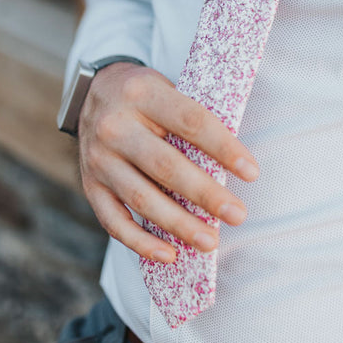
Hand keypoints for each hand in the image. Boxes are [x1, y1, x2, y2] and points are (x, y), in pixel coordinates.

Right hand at [78, 62, 258, 263]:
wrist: (94, 92)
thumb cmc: (146, 95)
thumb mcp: (166, 87)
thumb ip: (192, 118)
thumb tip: (235, 163)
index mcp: (142, 93)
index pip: (191, 122)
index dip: (223, 148)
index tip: (252, 173)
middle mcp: (115, 126)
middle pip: (166, 166)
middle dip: (205, 195)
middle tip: (237, 215)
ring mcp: (98, 158)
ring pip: (141, 198)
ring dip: (179, 225)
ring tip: (210, 242)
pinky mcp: (90, 185)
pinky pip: (114, 221)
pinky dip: (141, 242)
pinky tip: (169, 255)